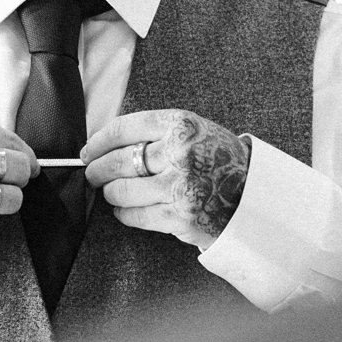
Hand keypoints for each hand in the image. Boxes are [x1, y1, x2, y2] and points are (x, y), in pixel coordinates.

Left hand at [81, 110, 250, 249]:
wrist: (253, 197)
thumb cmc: (218, 160)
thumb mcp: (194, 132)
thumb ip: (157, 133)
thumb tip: (106, 144)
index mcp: (181, 125)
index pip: (124, 128)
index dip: (98, 141)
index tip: (88, 150)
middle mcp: (180, 153)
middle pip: (118, 161)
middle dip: (97, 170)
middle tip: (92, 174)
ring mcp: (180, 186)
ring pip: (121, 190)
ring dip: (111, 193)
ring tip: (112, 192)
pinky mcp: (179, 216)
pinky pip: (134, 215)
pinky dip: (124, 213)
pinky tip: (126, 209)